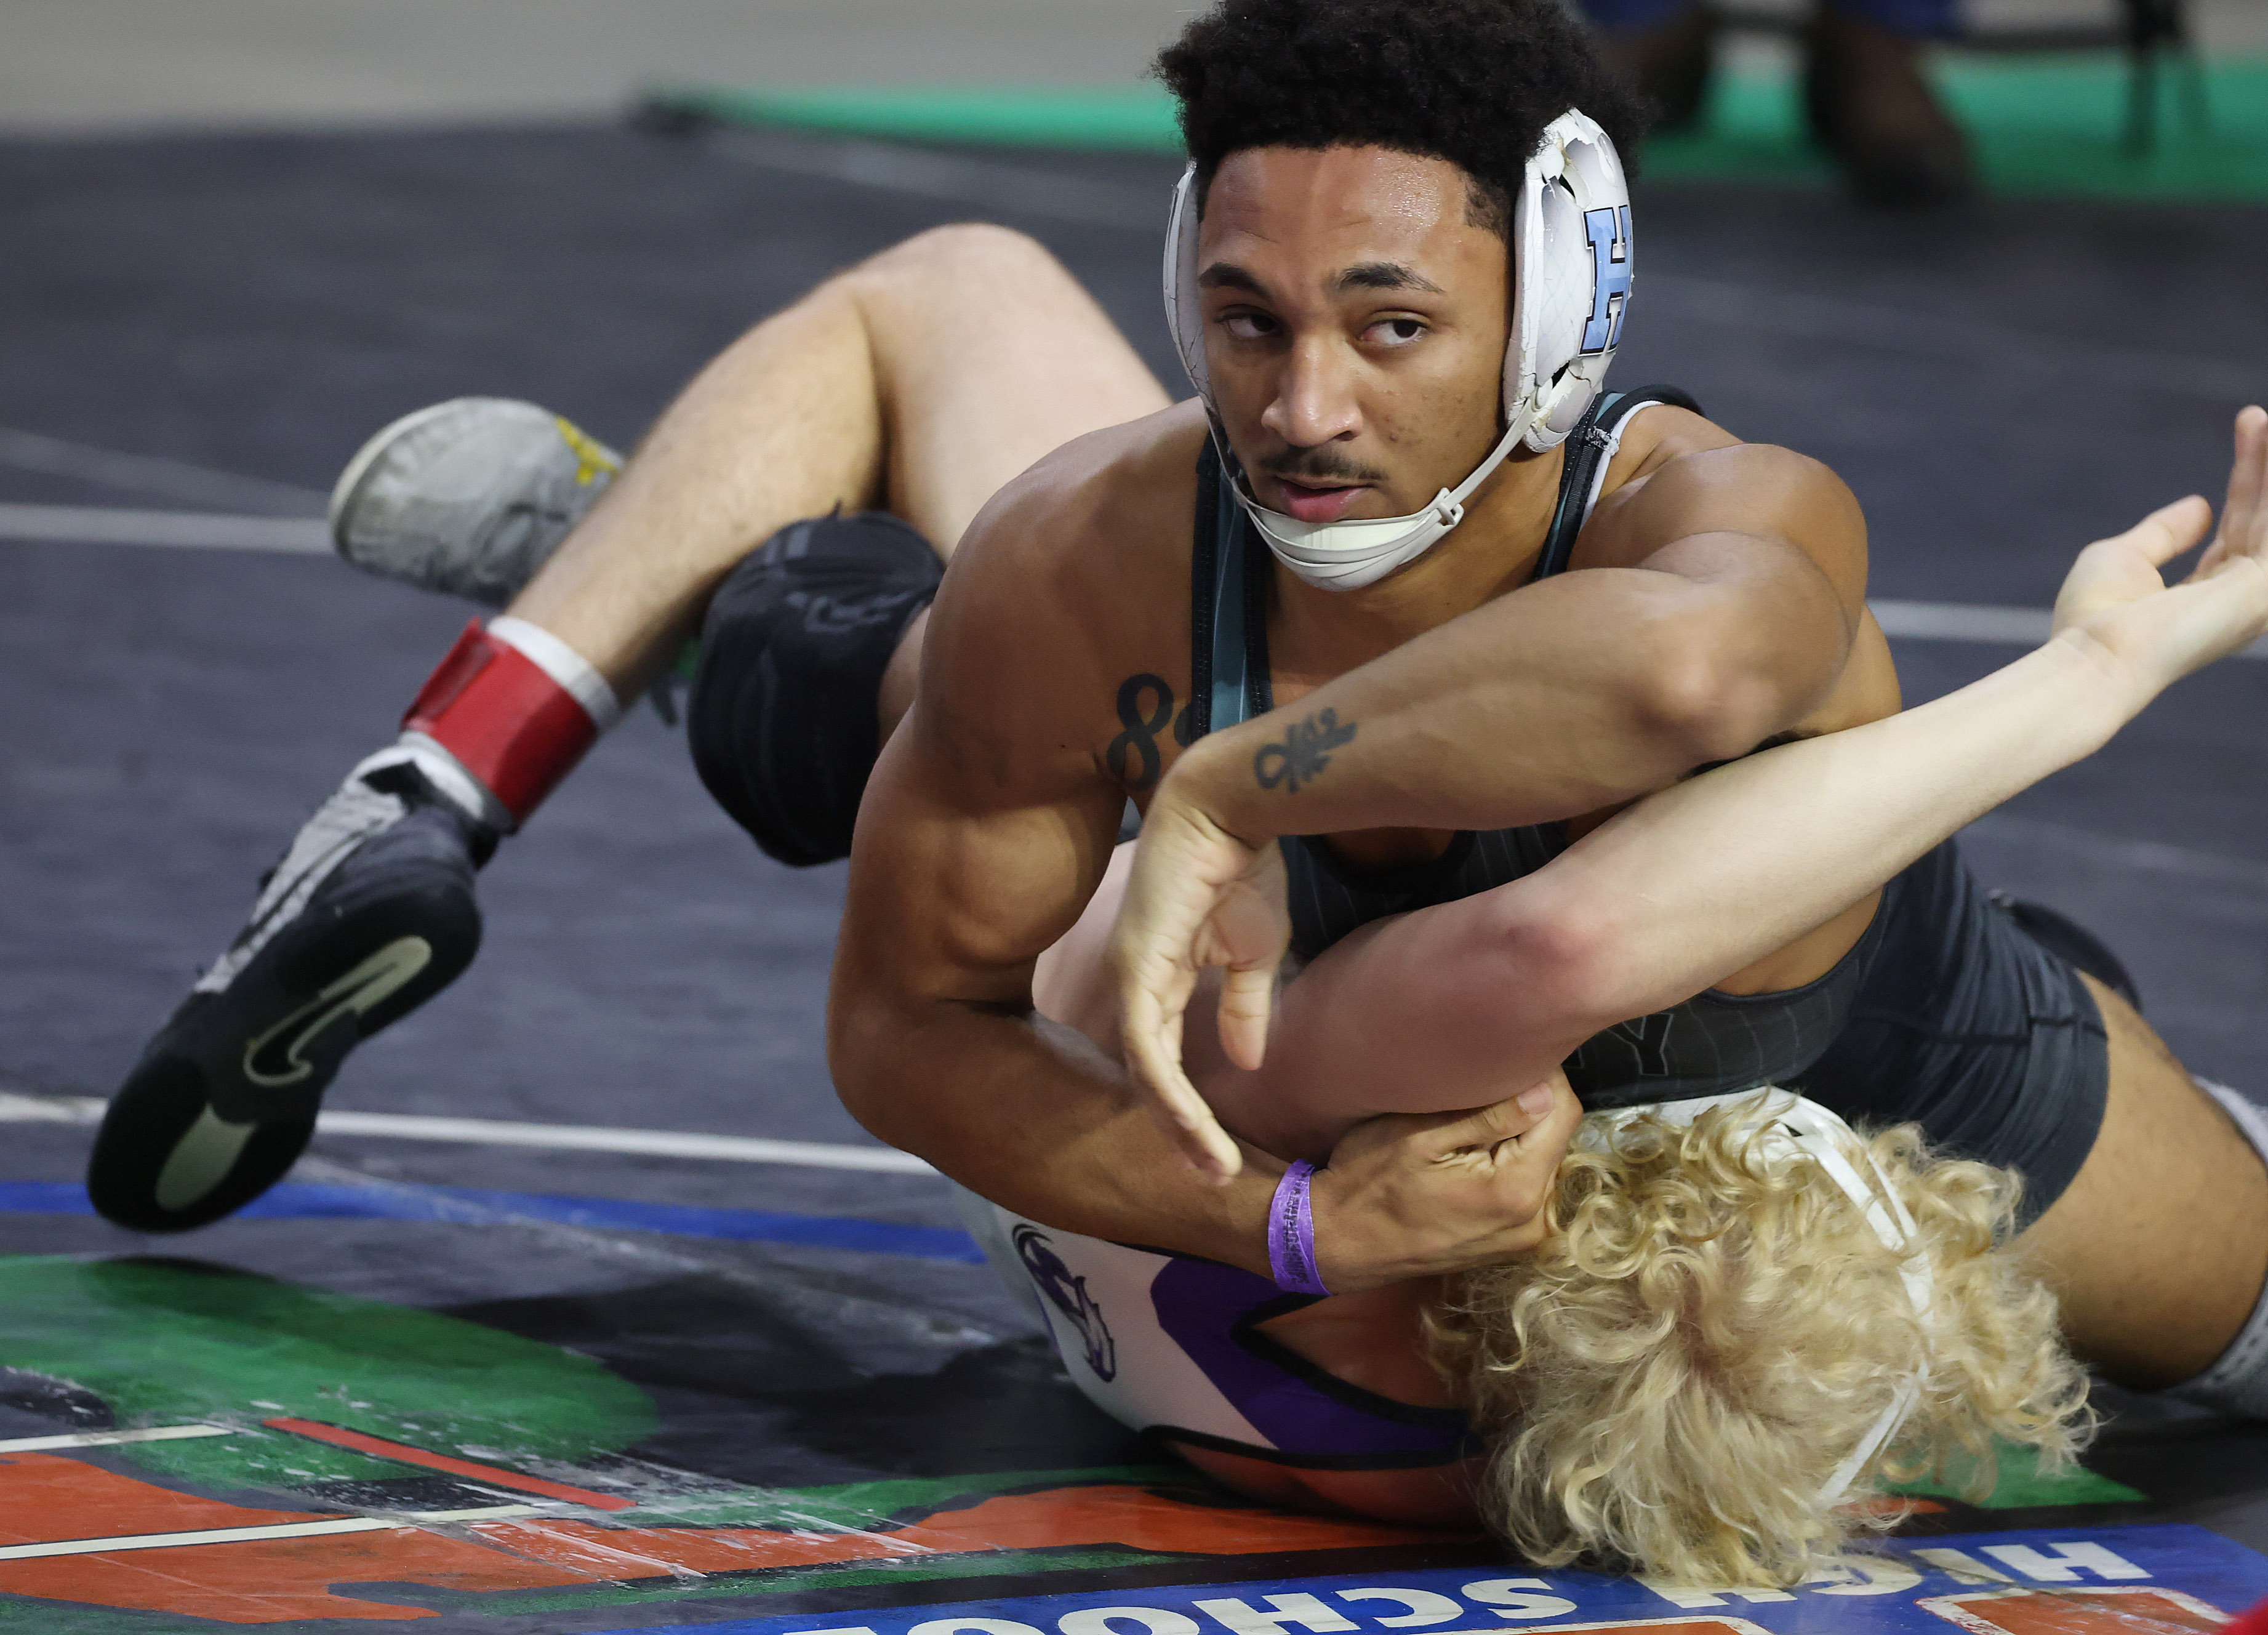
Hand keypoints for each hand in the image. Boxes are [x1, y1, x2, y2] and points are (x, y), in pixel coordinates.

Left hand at [1110, 784, 1288, 1182]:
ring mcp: (1129, 977)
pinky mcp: (1136, 968)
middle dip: (1179, 1133)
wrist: (1231, 808)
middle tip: (1212, 1177)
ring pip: (1146, 1075)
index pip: (1163, 1060)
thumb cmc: (1239, 867)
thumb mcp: (1252, 950)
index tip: (1220, 1153)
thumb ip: (1243, 1006)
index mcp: (1156, 979)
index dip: (1187, 1110)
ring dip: (1179, 1127)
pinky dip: (1169, 1093)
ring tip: (1212, 1167)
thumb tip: (1248, 1062)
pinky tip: (1194, 1127)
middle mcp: (1134, 984)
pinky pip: (1147, 1048)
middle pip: (1149, 1079)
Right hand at [1305, 1073, 1582, 1291]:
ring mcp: (1523, 1235)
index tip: (1506, 1060)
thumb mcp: (1418, 1137)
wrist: (1339, 1244)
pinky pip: (1527, 1185)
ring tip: (1468, 1123)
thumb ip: (1488, 1117)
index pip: (1561, 1112)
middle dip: (1527, 1106)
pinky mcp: (1510, 1240)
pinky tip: (1468, 1154)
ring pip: (1542, 1159)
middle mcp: (1532, 1220)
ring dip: (1517, 1135)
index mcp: (1515, 1190)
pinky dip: (1507, 1161)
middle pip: (1555, 1137)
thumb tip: (1544, 1091)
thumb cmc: (1368, 1185)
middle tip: (1479, 1089)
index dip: (1540, 1077)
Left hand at [2052, 406, 2267, 694]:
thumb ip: (2164, 532)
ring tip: (2261, 417)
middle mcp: (2241, 598)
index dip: (2249, 478)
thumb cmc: (2096, 616)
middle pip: (2261, 517)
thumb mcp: (2126, 557)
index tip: (2250, 427)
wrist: (2094, 656)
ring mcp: (2256, 598)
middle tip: (2257, 415)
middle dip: (2263, 465)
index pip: (2241, 525)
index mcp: (2209, 594)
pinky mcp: (2262, 590)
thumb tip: (2201, 505)